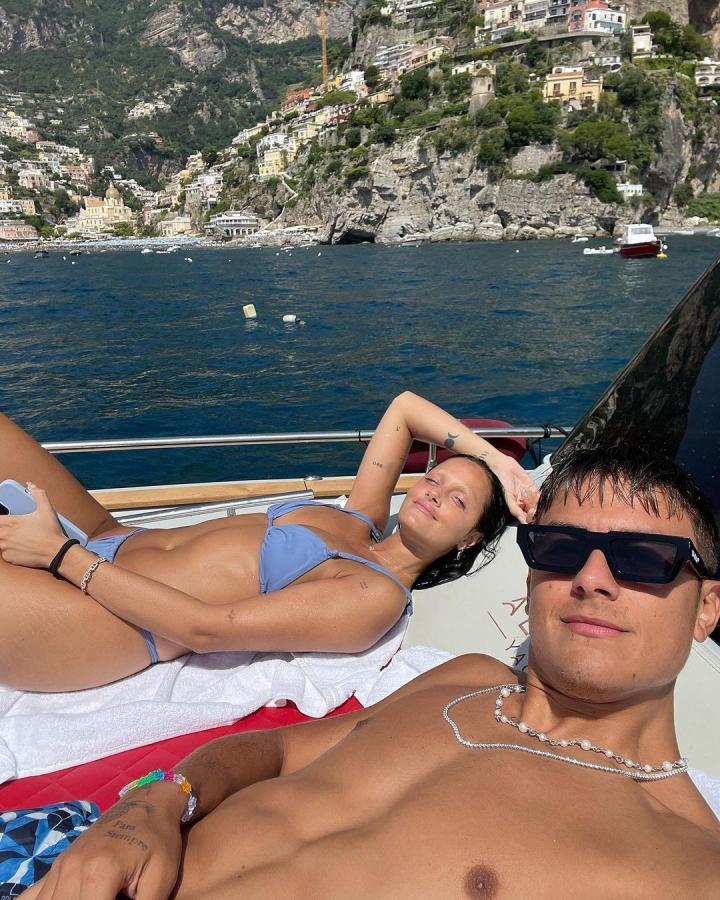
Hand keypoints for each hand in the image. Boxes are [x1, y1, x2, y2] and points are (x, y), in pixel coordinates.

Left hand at [0, 482, 67, 567]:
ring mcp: (5, 548)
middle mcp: (4, 535)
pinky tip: (21, 547)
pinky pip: (4, 553)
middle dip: (3, 529)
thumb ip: (37, 494)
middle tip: (13, 529)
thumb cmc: (50, 531)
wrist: (56, 552)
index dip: (0, 518)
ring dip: (5, 539)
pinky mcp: (9, 558)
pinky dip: (10, 550)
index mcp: (10, 522)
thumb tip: (31, 485)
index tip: (4, 519)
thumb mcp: (46, 509)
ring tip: (18, 537)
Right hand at [27, 793, 182, 899]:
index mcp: (99, 871)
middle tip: (113, 897)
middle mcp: (72, 868)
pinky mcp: (56, 865)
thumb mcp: (161, 877)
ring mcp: (60, 865)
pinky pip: (31, 896)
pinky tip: (66, 898)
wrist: (149, 803)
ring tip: (94, 897)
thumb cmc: (160, 840)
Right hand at [490, 457, 537, 523]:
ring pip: (536, 503)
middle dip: (534, 509)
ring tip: (528, 494)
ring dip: (535, 500)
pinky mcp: (532, 487)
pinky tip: (530, 490)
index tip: (531, 513)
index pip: (526, 517)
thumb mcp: (508, 497)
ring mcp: (528, 495)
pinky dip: (536, 494)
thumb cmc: (501, 481)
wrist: (504, 466)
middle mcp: (522, 502)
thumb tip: (522, 521)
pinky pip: (538, 494)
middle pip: (533, 511)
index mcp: (516, 507)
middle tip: (533, 507)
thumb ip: (515, 509)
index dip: (530, 517)